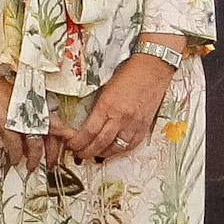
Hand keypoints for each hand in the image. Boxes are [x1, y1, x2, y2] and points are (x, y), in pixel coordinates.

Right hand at [0, 63, 60, 172]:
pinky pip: (15, 144)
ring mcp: (21, 117)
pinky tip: (14, 159)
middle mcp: (32, 111)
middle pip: (50, 136)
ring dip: (33, 158)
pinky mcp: (7, 123)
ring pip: (34, 144)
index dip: (62, 136)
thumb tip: (23, 127)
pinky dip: (15, 154)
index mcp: (36, 104)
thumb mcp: (15, 100)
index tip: (66, 146)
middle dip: (51, 153)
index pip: (56, 123)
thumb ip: (22, 114)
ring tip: (31, 165)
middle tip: (50, 163)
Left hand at [59, 56, 173, 162]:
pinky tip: (112, 150)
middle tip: (78, 154)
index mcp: (107, 106)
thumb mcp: (105, 88)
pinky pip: (131, 146)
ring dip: (102, 154)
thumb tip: (85, 124)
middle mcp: (121, 117)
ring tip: (93, 154)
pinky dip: (119, 151)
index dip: (77, 143)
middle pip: (100, 144)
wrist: (152, 69)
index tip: (71, 145)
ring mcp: (134, 124)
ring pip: (115, 148)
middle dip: (86, 152)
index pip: (88, 132)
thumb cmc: (129, 74)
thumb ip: (97, 107)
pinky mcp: (144, 127)